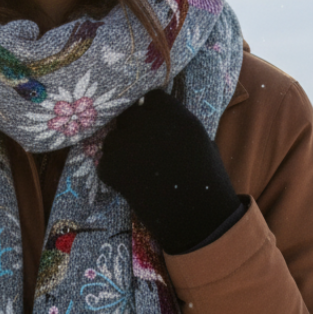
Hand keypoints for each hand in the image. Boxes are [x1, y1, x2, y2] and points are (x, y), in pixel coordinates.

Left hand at [97, 89, 238, 253]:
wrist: (197, 217)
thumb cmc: (207, 180)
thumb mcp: (199, 141)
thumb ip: (176, 124)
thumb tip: (158, 119)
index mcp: (172, 113)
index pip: (150, 97)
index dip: (151, 111)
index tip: (154, 125)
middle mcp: (146, 122)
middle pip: (128, 115)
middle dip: (133, 129)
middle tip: (143, 151)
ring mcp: (125, 143)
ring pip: (113, 139)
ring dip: (120, 151)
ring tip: (138, 172)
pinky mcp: (111, 166)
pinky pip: (105, 164)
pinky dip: (114, 175)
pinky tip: (132, 186)